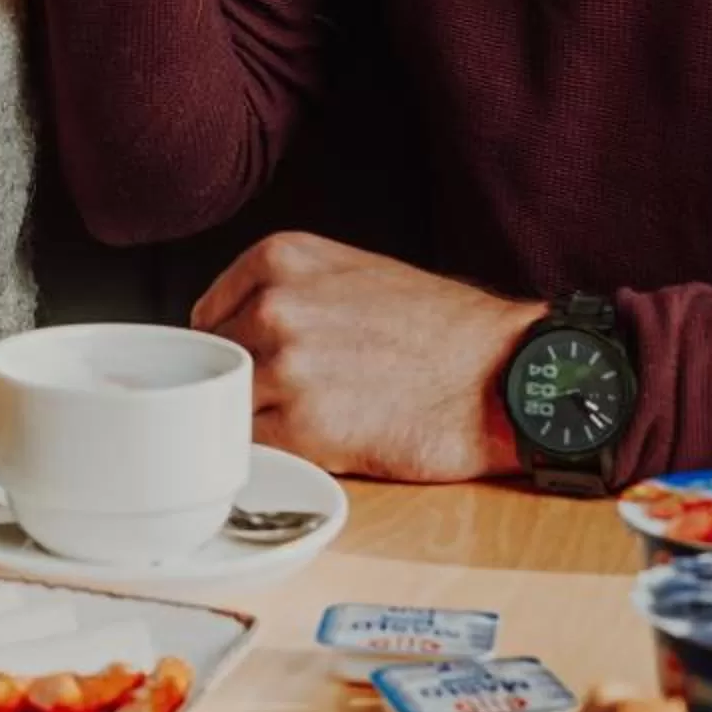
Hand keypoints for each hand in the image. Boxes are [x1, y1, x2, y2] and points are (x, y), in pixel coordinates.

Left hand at [190, 233, 535, 482]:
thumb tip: (228, 330)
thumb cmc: (437, 328)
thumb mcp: (349, 271)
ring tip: (309, 424)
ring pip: (231, 407)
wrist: (502, 374)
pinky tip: (316, 446)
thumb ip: (282, 289)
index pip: (209, 318)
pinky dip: (277, 454)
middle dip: (245, 386)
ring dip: (260, 422)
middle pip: (216, 364)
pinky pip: (256, 447)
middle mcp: (274, 307)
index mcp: (279, 258)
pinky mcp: (305, 430)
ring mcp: (286, 369)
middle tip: (289, 401)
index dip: (232, 351)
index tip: (253, 369)